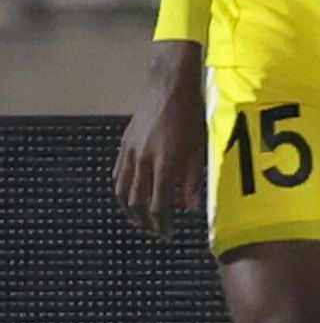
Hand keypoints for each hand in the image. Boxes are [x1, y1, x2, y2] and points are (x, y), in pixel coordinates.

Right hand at [113, 40, 209, 237]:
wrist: (169, 88)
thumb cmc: (191, 117)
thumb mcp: (198, 149)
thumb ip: (193, 181)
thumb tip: (190, 209)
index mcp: (163, 164)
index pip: (157, 205)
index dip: (161, 223)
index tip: (167, 234)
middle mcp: (142, 161)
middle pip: (136, 202)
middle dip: (145, 221)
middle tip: (155, 231)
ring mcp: (129, 153)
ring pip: (122, 191)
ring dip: (129, 210)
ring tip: (140, 220)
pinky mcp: (123, 145)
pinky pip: (117, 175)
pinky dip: (121, 191)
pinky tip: (128, 197)